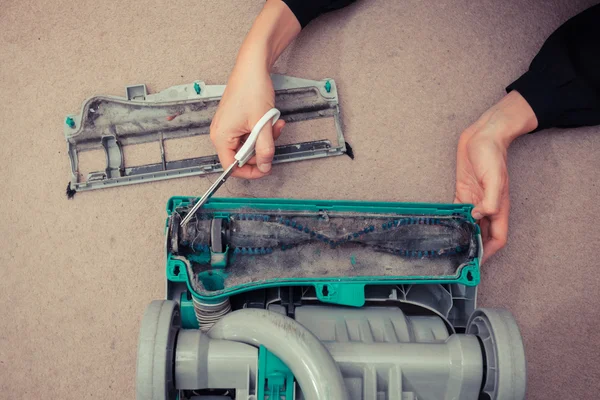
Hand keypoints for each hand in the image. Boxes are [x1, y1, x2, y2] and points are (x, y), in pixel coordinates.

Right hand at [209, 0, 299, 178]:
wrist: (252, 67)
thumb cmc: (251, 89)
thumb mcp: (262, 124)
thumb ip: (265, 149)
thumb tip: (264, 166)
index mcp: (221, 137)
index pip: (232, 167)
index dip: (250, 171)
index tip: (265, 168)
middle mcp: (220, 134)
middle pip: (242, 156)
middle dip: (262, 149)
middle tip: (273, 138)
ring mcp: (227, 127)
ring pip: (248, 145)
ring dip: (264, 138)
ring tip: (273, 124)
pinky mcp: (235, 121)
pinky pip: (248, 134)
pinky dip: (261, 130)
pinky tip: (269, 120)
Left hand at [454, 91, 537, 262]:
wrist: (483, 135)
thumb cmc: (492, 155)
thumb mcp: (495, 178)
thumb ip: (490, 201)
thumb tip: (479, 217)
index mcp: (498, 207)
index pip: (497, 237)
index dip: (489, 252)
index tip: (477, 264)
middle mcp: (486, 207)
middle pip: (482, 235)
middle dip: (474, 249)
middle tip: (459, 262)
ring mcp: (474, 200)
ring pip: (468, 226)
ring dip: (462, 237)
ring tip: (450, 250)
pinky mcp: (463, 192)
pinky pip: (458, 212)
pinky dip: (452, 221)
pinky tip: (444, 228)